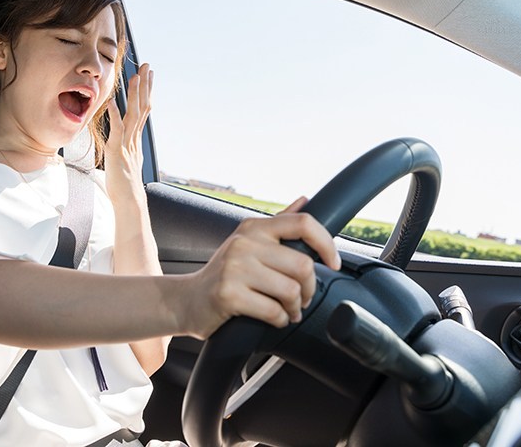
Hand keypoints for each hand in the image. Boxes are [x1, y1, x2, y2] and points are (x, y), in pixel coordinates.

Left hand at [104, 63, 152, 206]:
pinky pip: (117, 130)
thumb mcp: (126, 163)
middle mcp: (134, 139)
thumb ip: (125, 149)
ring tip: (135, 76)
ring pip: (133, 114)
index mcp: (135, 140)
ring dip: (135, 94)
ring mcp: (127, 144)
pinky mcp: (117, 151)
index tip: (148, 76)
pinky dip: (114, 114)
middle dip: (145, 86)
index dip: (146, 92)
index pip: (144, 111)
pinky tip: (112, 101)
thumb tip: (124, 144)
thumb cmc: (125, 186)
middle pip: (143, 107)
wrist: (129, 202)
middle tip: (148, 67)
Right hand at [181, 197, 341, 338]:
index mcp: (254, 227)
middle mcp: (244, 243)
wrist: (187, 300)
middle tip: (303, 299)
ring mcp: (235, 268)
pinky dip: (280, 320)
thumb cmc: (224, 273)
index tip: (333, 262)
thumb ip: (278, 222)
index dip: (326, 243)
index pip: (303, 223)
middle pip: (302, 264)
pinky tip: (274, 319)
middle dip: (309, 289)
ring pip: (290, 290)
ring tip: (289, 311)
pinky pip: (273, 311)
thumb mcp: (248, 241)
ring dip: (295, 308)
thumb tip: (305, 200)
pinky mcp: (229, 295)